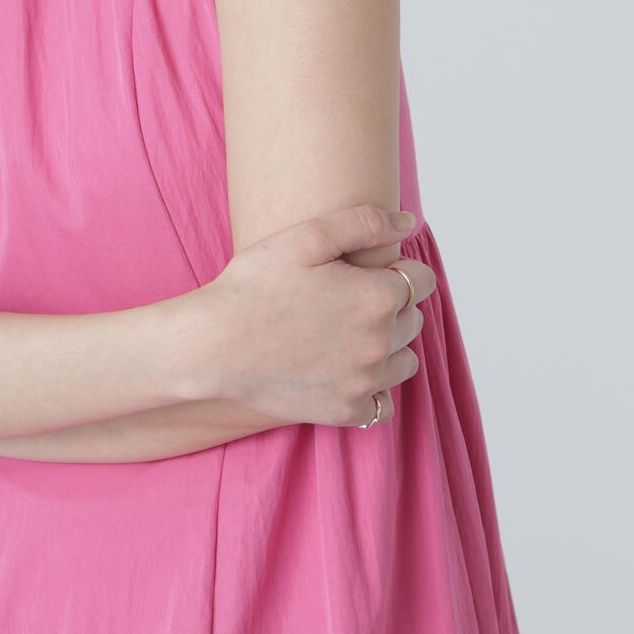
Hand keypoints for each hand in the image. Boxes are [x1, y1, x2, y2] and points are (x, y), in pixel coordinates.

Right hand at [190, 205, 434, 428]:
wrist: (212, 345)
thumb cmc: (254, 286)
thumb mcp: (306, 237)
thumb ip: (365, 222)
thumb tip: (408, 221)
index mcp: (378, 297)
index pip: (421, 278)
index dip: (396, 267)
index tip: (364, 269)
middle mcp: (382, 343)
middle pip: (413, 318)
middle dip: (390, 304)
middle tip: (343, 297)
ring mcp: (365, 382)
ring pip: (404, 360)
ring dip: (387, 345)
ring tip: (344, 332)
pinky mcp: (345, 411)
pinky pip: (382, 403)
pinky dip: (372, 388)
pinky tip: (344, 370)